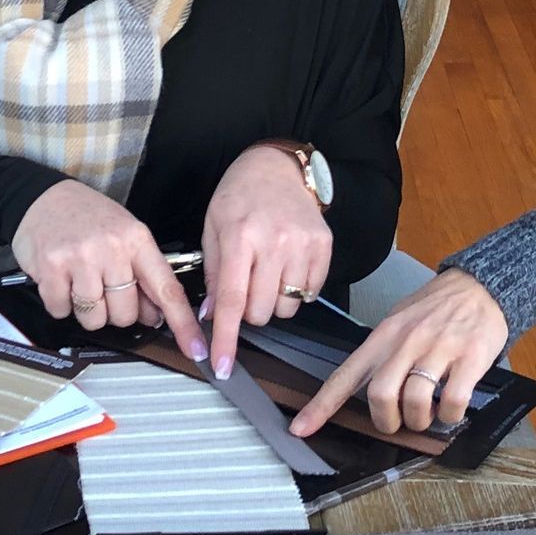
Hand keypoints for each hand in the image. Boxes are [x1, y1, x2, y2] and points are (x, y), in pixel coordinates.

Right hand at [12, 178, 206, 357]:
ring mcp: (81, 258)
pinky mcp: (51, 269)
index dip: (183, 323)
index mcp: (137, 240)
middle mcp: (112, 248)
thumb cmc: (87, 217)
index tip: (196, 348)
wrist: (42, 198)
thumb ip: (142, 274)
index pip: (167, 288)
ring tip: (80, 282)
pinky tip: (61, 280)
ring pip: (95, 318)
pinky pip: (62, 311)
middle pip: (126, 314)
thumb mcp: (125, 235)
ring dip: (87, 310)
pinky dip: (60, 304)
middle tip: (103, 288)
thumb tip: (155, 315)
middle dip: (115, 311)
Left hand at [200, 145, 334, 378]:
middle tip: (246, 287)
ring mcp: (303, 245)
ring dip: (273, 302)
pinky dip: (295, 291)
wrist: (277, 168)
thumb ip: (212, 275)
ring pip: (286, 308)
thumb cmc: (239, 196)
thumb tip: (212, 317)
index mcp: (239, 237)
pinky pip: (309, 294)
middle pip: (261, 312)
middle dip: (249, 312)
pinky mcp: (323, 247)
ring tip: (267, 274)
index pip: (232, 301)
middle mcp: (274, 242)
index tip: (222, 366)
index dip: (226, 339)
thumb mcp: (213, 228)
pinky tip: (286, 267)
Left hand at [290, 269, 507, 439]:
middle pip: (380, 395)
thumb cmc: (437, 307)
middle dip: (387, 421)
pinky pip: (453, 400)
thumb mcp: (399, 320)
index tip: (301, 429)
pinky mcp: (470, 357)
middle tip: (399, 422)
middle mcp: (407, 341)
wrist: (481, 284)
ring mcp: (439, 348)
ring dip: (420, 420)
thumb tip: (365, 389)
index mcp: (384, 336)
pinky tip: (451, 409)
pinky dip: (450, 416)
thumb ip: (381, 353)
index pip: (345, 375)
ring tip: (428, 414)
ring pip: (416, 400)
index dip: (321, 406)